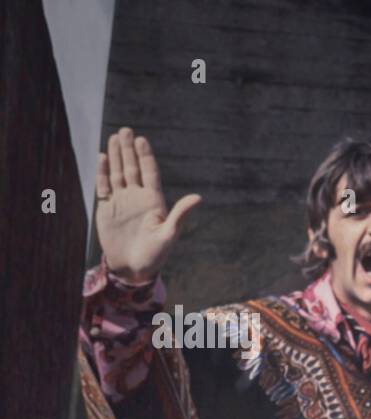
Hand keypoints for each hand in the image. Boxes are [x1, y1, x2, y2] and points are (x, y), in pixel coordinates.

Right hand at [95, 127, 200, 283]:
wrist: (133, 268)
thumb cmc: (155, 254)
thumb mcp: (169, 234)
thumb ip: (180, 214)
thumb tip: (198, 197)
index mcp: (154, 201)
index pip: (149, 173)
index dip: (145, 157)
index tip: (142, 139)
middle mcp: (138, 197)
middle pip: (132, 168)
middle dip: (129, 150)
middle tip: (126, 130)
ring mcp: (122, 201)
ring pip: (118, 173)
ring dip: (116, 156)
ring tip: (115, 137)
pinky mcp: (107, 208)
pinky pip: (104, 186)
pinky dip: (102, 172)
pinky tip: (103, 158)